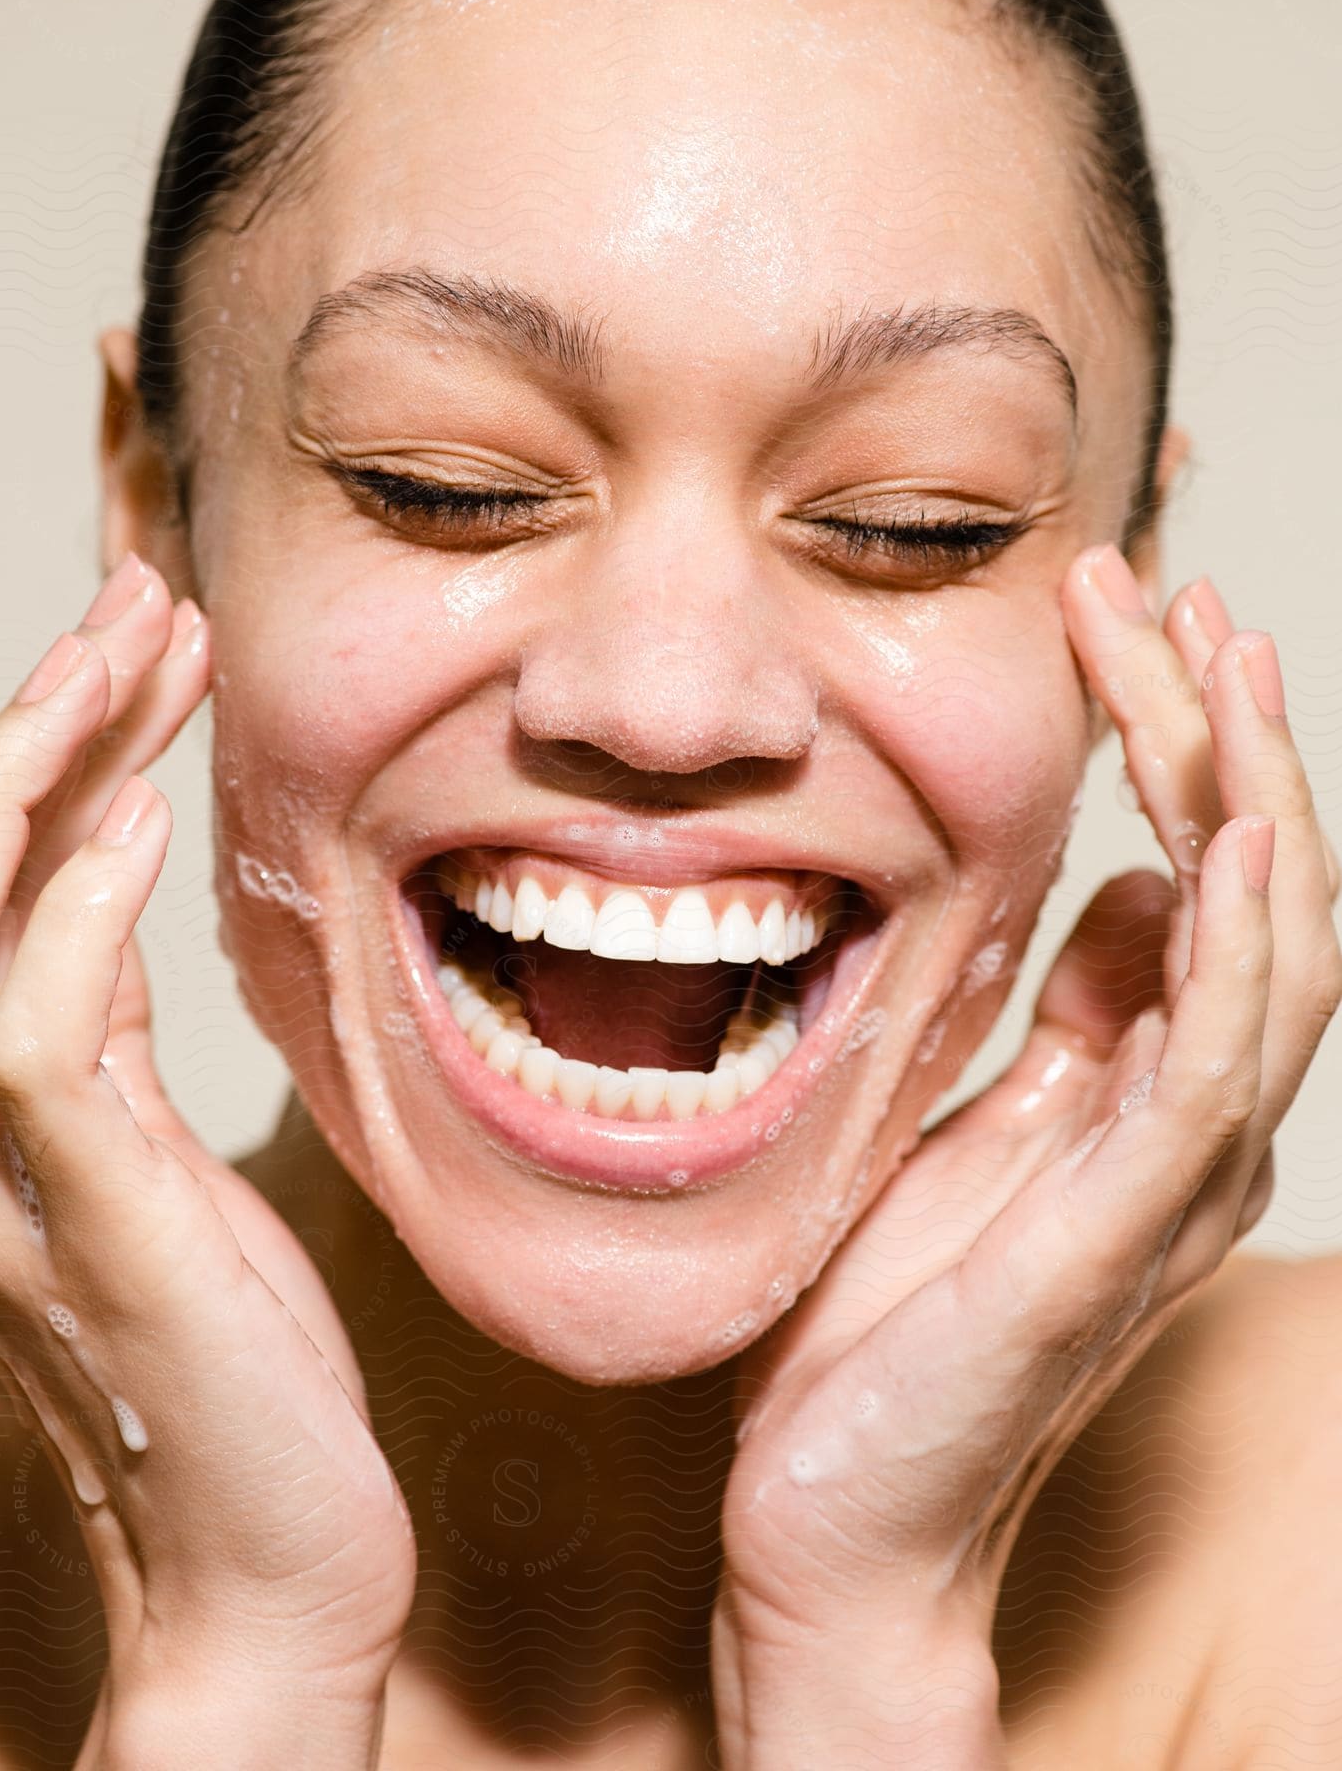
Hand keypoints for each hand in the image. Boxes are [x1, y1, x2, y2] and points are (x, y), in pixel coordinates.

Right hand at [0, 556, 415, 1745]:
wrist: (267, 1558)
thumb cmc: (237, 1360)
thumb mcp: (170, 1161)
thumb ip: (117, 1040)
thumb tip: (115, 895)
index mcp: (3, 1116)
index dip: (53, 759)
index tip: (142, 648)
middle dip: (31, 727)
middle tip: (133, 599)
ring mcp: (10, 1189)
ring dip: (33, 781)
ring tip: (125, 651)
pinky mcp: (92, 1230)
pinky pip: (40, 1045)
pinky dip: (74, 921)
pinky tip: (142, 822)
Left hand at [712, 547, 1340, 1761]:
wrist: (841, 1512)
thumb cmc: (888, 1327)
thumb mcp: (963, 1126)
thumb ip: (1061, 1018)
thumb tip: (1121, 890)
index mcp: (1139, 1085)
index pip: (1191, 873)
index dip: (1176, 741)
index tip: (1125, 615)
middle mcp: (1185, 1120)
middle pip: (1246, 887)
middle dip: (1216, 731)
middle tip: (1168, 592)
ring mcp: (1168, 1178)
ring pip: (1264, 955)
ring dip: (1251, 799)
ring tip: (1222, 661)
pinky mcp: (1119, 1232)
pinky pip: (1212, 1069)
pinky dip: (1234, 949)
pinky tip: (1231, 840)